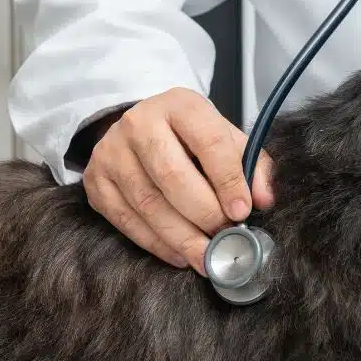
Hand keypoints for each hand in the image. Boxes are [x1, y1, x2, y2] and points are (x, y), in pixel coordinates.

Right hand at [82, 87, 275, 273]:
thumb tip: (264, 200)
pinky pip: (127, 221)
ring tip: (207, 255)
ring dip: (182, 237)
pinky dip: (156, 244)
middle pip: (172, 176)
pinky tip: (180, 254)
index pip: (209, 142)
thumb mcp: (225, 139)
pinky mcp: (96, 181)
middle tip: (226, 237)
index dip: (228, 181)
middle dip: (204, 214)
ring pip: (148, 204)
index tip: (242, 212)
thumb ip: (251, 166)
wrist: (140, 131)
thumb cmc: (191, 139)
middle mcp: (139, 123)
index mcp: (180, 105)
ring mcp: (112, 152)